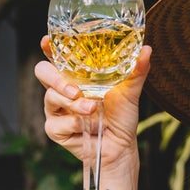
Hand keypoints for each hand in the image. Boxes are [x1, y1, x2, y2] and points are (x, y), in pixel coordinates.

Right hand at [36, 40, 151, 186]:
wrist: (121, 147)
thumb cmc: (122, 117)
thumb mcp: (130, 92)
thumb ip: (135, 71)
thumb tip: (147, 50)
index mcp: (76, 76)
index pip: (56, 57)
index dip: (48, 47)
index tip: (46, 42)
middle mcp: (62, 90)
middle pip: (43, 72)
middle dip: (55, 78)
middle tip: (75, 89)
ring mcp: (56, 109)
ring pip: (50, 97)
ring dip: (72, 103)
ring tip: (92, 108)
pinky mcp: (55, 129)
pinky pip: (56, 122)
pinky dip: (72, 123)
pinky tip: (86, 127)